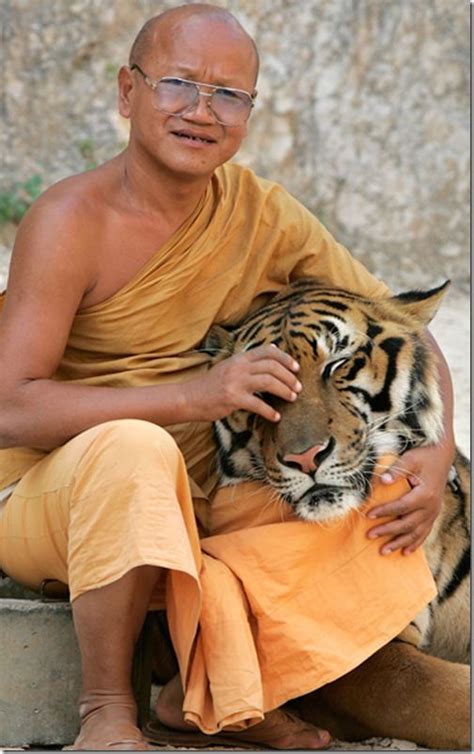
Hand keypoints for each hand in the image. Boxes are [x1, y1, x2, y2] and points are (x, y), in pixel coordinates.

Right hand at [184, 344, 301, 422]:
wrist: (189, 398)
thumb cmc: (211, 384)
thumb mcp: (230, 366)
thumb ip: (251, 359)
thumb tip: (274, 348)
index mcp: (240, 358)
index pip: (268, 351)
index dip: (286, 358)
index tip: (296, 368)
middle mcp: (239, 367)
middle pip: (272, 366)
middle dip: (289, 377)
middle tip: (298, 387)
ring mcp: (235, 382)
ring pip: (269, 382)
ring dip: (284, 391)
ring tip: (292, 398)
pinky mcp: (232, 399)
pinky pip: (258, 404)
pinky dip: (270, 411)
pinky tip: (276, 417)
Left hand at [366, 443, 453, 554]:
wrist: (442, 457)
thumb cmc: (424, 457)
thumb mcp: (410, 459)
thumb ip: (396, 470)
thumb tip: (382, 480)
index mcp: (425, 495)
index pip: (401, 507)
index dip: (384, 512)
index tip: (368, 515)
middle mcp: (431, 507)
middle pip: (407, 524)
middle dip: (387, 531)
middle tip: (369, 535)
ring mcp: (433, 513)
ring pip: (415, 533)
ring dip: (399, 543)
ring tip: (383, 551)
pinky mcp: (433, 514)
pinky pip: (424, 533)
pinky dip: (415, 543)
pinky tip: (405, 552)